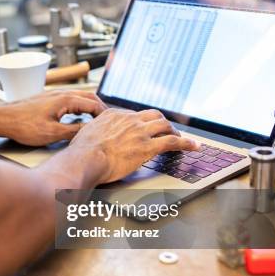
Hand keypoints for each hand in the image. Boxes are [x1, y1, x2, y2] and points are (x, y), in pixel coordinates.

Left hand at [0, 91, 106, 145]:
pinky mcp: (47, 100)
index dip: (105, 115)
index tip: (111, 125)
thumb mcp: (52, 134)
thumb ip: (73, 132)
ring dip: (90, 107)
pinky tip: (77, 118)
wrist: (1, 119)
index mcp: (66, 99)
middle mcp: (61, 94)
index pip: (94, 104)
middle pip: (90, 98)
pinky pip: (70, 101)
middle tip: (108, 122)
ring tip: (96, 120)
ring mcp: (54, 95)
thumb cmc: (22, 126)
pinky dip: (79, 108)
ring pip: (80, 98)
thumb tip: (89, 133)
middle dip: (101, 109)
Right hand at [66, 108, 199, 184]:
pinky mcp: (147, 147)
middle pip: (153, 115)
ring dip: (174, 132)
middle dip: (162, 123)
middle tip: (166, 130)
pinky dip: (187, 143)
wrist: (84, 160)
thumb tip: (89, 141)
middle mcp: (128, 120)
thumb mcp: (84, 135)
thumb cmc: (80, 153)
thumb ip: (93, 134)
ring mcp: (139, 132)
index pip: (133, 115)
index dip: (142, 122)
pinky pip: (173, 142)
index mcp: (113, 116)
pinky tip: (194, 146)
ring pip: (164, 125)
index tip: (145, 127)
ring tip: (180, 139)